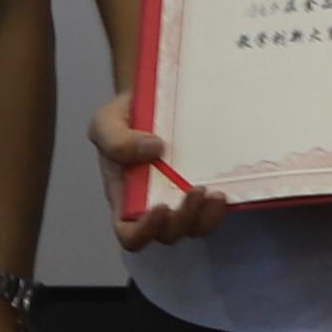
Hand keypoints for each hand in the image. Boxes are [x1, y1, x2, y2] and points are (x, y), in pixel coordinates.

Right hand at [87, 105, 227, 249]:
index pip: (131, 234)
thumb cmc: (126, 115)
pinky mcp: (204, 185)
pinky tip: (225, 189)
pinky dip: (221, 207)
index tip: (160, 207)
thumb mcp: (106, 122)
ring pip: (195, 227)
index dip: (145, 231)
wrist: (155, 96)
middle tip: (196, 190)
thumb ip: (116, 140)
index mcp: (126, 198)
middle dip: (184, 220)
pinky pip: (214, 209)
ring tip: (216, 195)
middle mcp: (153, 204)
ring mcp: (180, 196)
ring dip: (207, 218)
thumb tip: (152, 149)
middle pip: (168, 234)